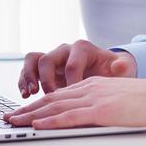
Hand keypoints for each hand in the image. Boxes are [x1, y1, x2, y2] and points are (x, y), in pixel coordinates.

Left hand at [5, 75, 145, 132]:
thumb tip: (87, 116)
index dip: (38, 103)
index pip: (58, 94)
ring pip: (55, 106)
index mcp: (92, 85)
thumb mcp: (118, 97)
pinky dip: (51, 120)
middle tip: (8, 117)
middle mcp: (89, 88)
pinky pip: (70, 116)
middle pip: (51, 98)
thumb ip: (101, 103)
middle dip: (27, 109)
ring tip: (15, 122)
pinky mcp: (101, 110)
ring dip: (32, 115)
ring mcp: (94, 98)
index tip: (22, 111)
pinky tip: (38, 124)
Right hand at [16, 40, 136, 98]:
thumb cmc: (111, 70)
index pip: (72, 63)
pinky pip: (28, 70)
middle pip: (48, 58)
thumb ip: (121, 67)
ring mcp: (53, 59)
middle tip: (51, 97)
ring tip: (30, 94)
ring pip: (33, 60)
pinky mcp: (44, 70)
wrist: (105, 71)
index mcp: (83, 48)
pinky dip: (24, 81)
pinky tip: (26, 96)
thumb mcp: (120, 68)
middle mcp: (65, 50)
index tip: (73, 97)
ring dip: (29, 77)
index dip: (70, 81)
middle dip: (47, 80)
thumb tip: (121, 66)